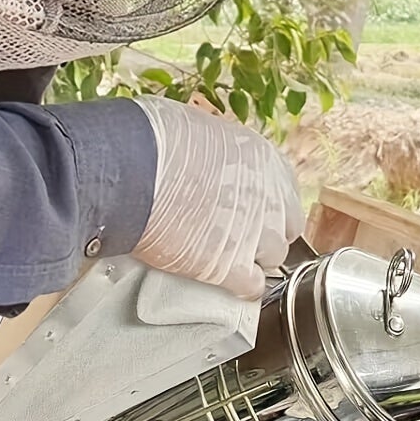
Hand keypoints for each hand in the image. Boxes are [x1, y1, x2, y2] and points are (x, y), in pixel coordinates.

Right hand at [130, 97, 304, 298]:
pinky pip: (251, 287)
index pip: (285, 198)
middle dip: (262, 236)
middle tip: (232, 236)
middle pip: (283, 231)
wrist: (134, 167)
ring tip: (220, 258)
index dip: (265, 210)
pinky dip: (238, 287)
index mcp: (267, 163)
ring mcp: (255, 235)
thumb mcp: (206, 133)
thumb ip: (222, 156)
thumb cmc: (157, 140)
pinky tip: (220, 280)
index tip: (247, 214)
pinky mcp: (231, 266)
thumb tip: (210, 163)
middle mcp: (271, 199)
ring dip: (249, 261)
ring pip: (271, 260)